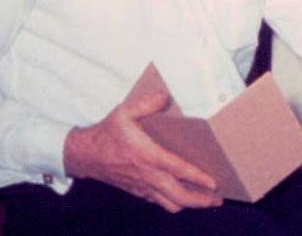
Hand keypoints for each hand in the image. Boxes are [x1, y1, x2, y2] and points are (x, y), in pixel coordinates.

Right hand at [63, 91, 220, 212]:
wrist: (84, 155)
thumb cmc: (106, 133)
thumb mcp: (124, 111)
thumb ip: (146, 103)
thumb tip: (165, 96)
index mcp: (147, 156)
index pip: (177, 170)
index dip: (197, 178)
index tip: (213, 183)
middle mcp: (147, 175)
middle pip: (179, 196)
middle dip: (200, 201)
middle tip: (217, 199)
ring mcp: (143, 186)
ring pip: (170, 204)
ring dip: (190, 204)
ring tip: (206, 200)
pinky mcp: (138, 191)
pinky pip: (160, 202)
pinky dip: (175, 202)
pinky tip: (183, 196)